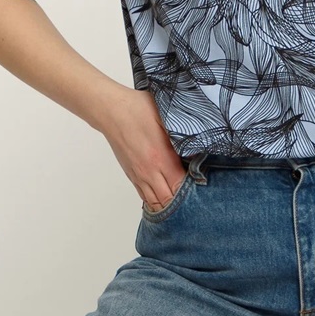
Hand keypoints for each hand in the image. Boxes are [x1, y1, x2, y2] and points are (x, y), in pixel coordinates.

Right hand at [97, 87, 186, 210]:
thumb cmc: (139, 110)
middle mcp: (149, 171)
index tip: (201, 186)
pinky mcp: (131, 174)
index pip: (180, 186)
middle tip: (195, 198)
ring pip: (154, 202)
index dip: (192, 190)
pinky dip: (155, 202)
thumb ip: (182, 137)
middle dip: (182, 203)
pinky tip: (163, 200)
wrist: (113, 111)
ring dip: (167, 205)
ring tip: (181, 204)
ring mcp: (139, 175)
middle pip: (168, 200)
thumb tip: (196, 150)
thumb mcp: (167, 120)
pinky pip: (144, 196)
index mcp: (161, 158)